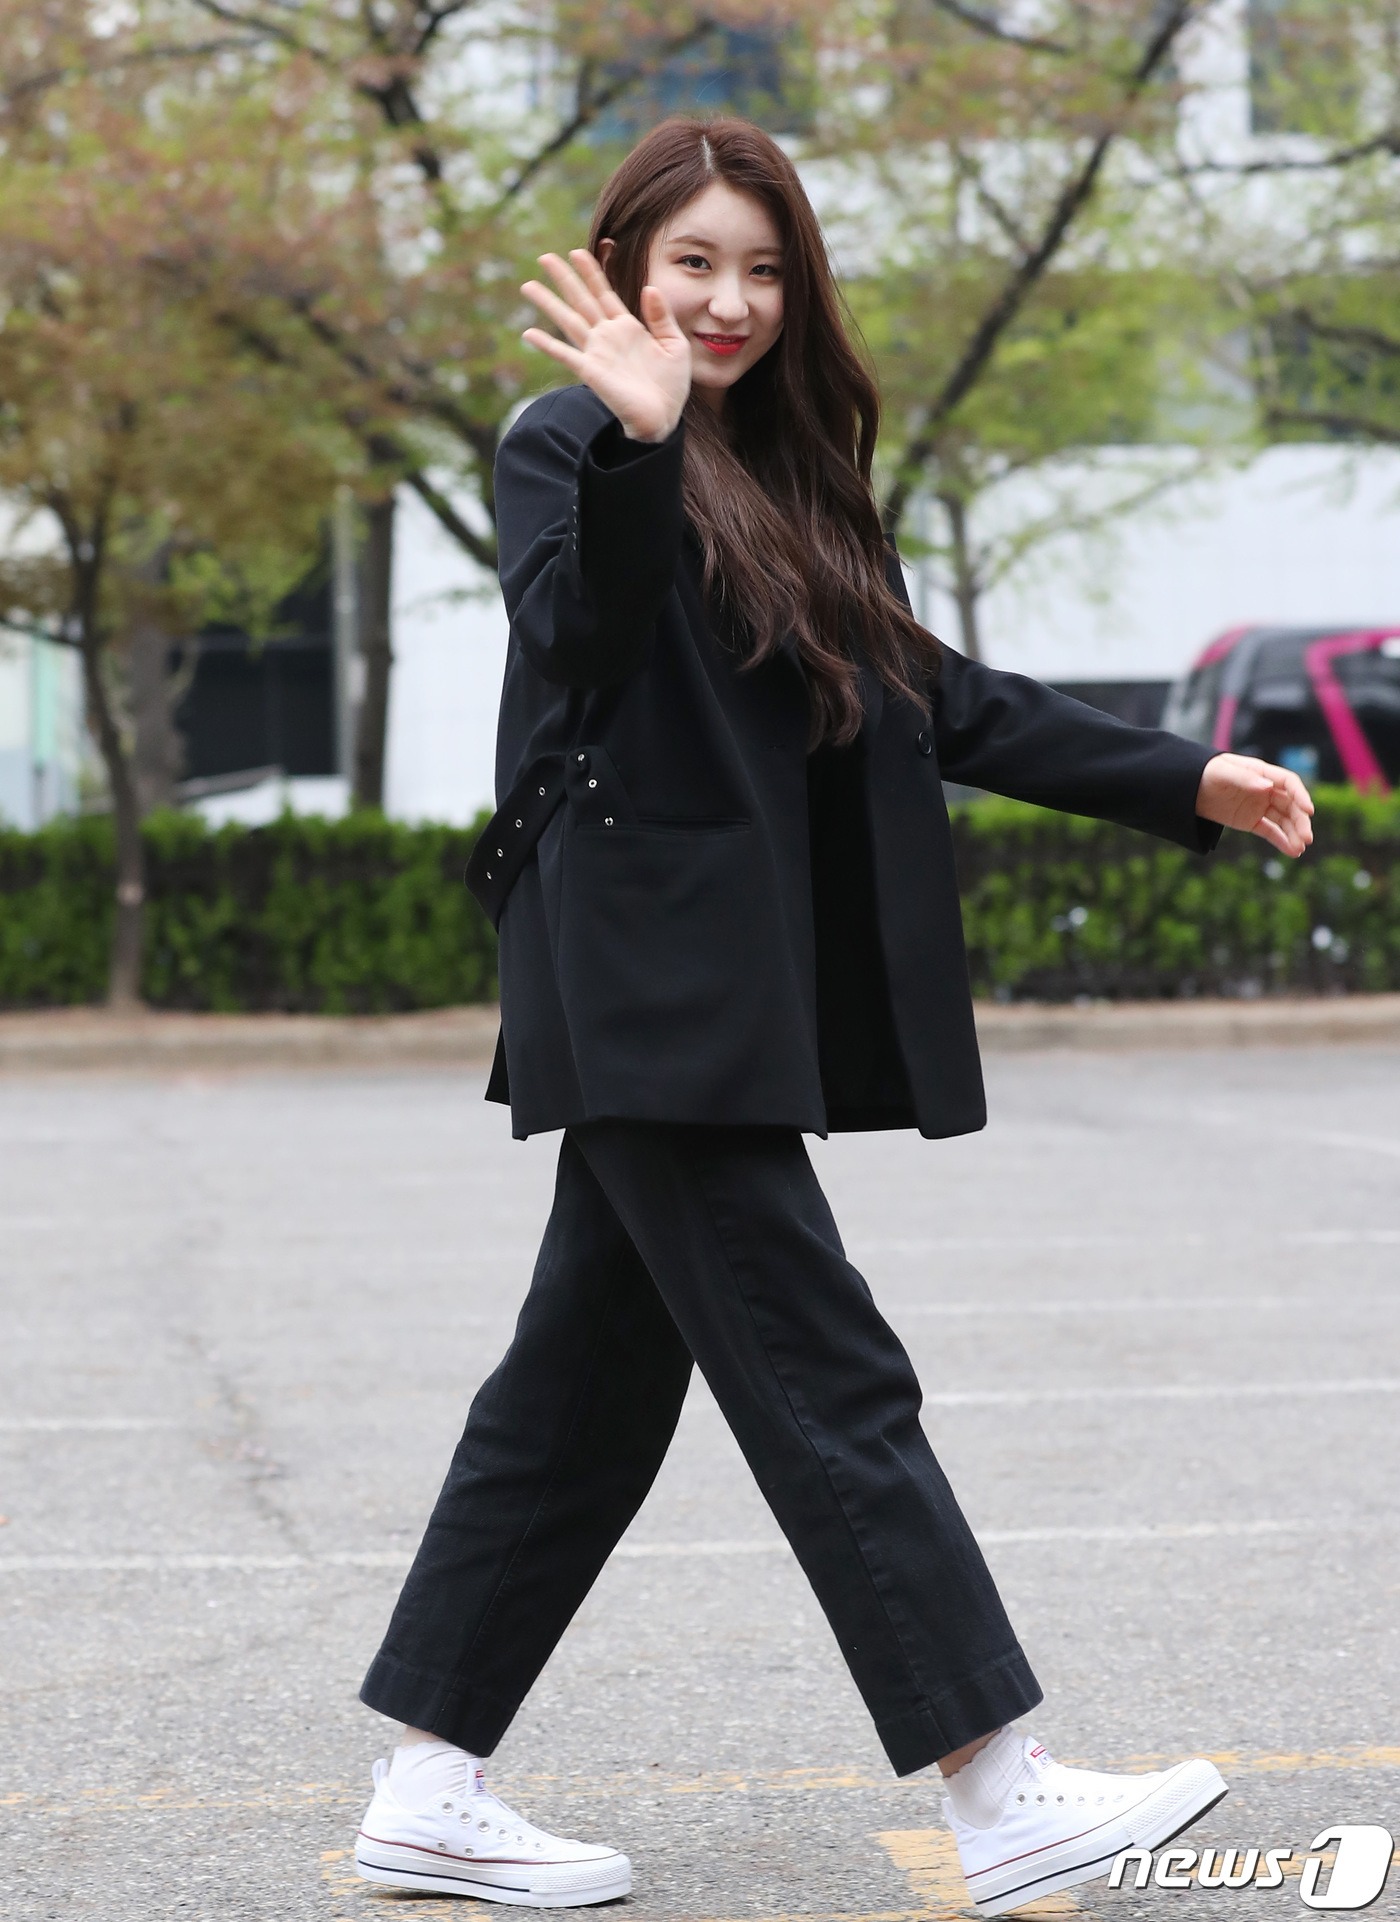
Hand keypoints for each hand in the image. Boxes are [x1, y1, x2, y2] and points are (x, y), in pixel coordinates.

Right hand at [520, 249, 690, 443]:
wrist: (663, 418)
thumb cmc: (671, 385)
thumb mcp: (674, 344)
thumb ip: (661, 316)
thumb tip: (649, 288)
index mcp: (627, 326)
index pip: (604, 293)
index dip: (591, 272)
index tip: (577, 252)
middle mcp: (607, 336)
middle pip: (581, 300)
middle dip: (564, 278)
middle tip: (544, 257)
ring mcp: (596, 352)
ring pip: (568, 320)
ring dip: (548, 303)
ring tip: (528, 285)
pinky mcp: (591, 371)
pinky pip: (565, 355)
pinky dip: (546, 344)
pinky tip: (528, 333)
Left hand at [1195, 752, 1314, 856]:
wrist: (1189, 788)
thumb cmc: (1207, 773)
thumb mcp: (1224, 772)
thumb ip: (1245, 779)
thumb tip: (1268, 786)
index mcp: (1263, 773)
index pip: (1289, 783)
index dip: (1301, 796)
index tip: (1309, 810)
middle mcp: (1267, 790)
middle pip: (1291, 805)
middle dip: (1300, 822)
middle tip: (1308, 838)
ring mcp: (1260, 806)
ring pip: (1284, 821)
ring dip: (1294, 834)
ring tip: (1300, 849)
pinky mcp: (1252, 822)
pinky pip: (1270, 832)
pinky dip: (1281, 841)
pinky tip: (1292, 852)